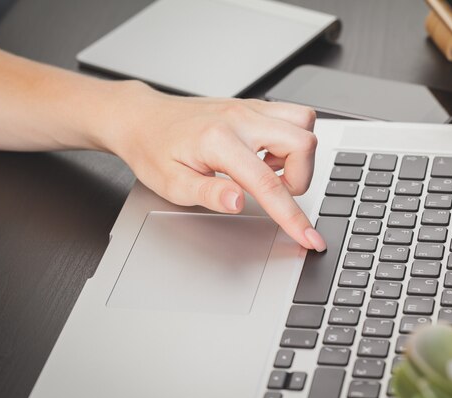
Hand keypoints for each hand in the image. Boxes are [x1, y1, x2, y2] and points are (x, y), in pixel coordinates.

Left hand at [100, 81, 325, 250]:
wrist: (142, 118)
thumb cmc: (154, 150)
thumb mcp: (172, 184)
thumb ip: (209, 194)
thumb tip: (239, 203)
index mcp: (218, 141)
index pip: (268, 184)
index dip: (293, 216)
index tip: (309, 236)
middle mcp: (239, 118)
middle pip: (303, 143)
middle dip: (300, 177)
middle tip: (273, 190)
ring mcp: (249, 108)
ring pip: (304, 123)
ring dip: (296, 155)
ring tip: (267, 170)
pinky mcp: (252, 106)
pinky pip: (292, 117)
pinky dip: (289, 140)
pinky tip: (264, 156)